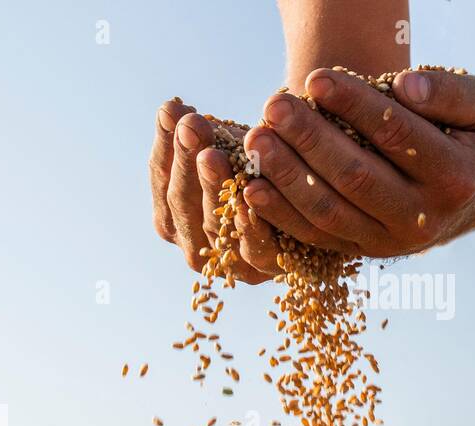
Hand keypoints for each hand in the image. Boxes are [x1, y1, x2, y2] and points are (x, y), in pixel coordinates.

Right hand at [149, 100, 274, 283]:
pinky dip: (251, 223)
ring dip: (213, 187)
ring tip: (212, 154)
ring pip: (215, 225)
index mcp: (173, 214)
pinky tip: (251, 193)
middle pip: (183, 204)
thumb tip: (169, 106)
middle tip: (191, 127)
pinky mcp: (267, 269)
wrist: (312, 195)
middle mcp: (194, 244)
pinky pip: (255, 248)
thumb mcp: (226, 144)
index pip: (163, 181)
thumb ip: (194, 132)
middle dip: (186, 163)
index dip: (166, 148)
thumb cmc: (261, 165)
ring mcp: (227, 262)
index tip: (173, 112)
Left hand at [241, 68, 474, 257]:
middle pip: (355, 176)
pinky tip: (250, 187)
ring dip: (285, 175)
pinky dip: (278, 213)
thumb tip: (405, 86)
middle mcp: (422, 218)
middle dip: (309, 139)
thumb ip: (448, 92)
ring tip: (256, 140)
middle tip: (274, 106)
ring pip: (328, 210)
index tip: (316, 78)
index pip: (395, 134)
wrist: (462, 196)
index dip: (354, 105)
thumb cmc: (460, 137)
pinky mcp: (355, 254)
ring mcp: (385, 243)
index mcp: (455, 178)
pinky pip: (310, 236)